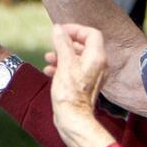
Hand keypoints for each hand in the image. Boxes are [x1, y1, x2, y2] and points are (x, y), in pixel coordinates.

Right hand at [49, 23, 117, 146]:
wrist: (73, 118)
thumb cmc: (70, 92)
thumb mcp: (64, 63)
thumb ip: (62, 43)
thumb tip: (58, 29)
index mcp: (97, 57)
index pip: (91, 33)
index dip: (76, 29)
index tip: (61, 31)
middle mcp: (98, 65)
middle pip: (84, 45)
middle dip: (66, 43)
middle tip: (53, 43)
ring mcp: (93, 76)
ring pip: (78, 57)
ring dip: (62, 55)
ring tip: (48, 58)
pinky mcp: (85, 85)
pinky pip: (75, 69)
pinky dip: (63, 66)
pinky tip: (49, 71)